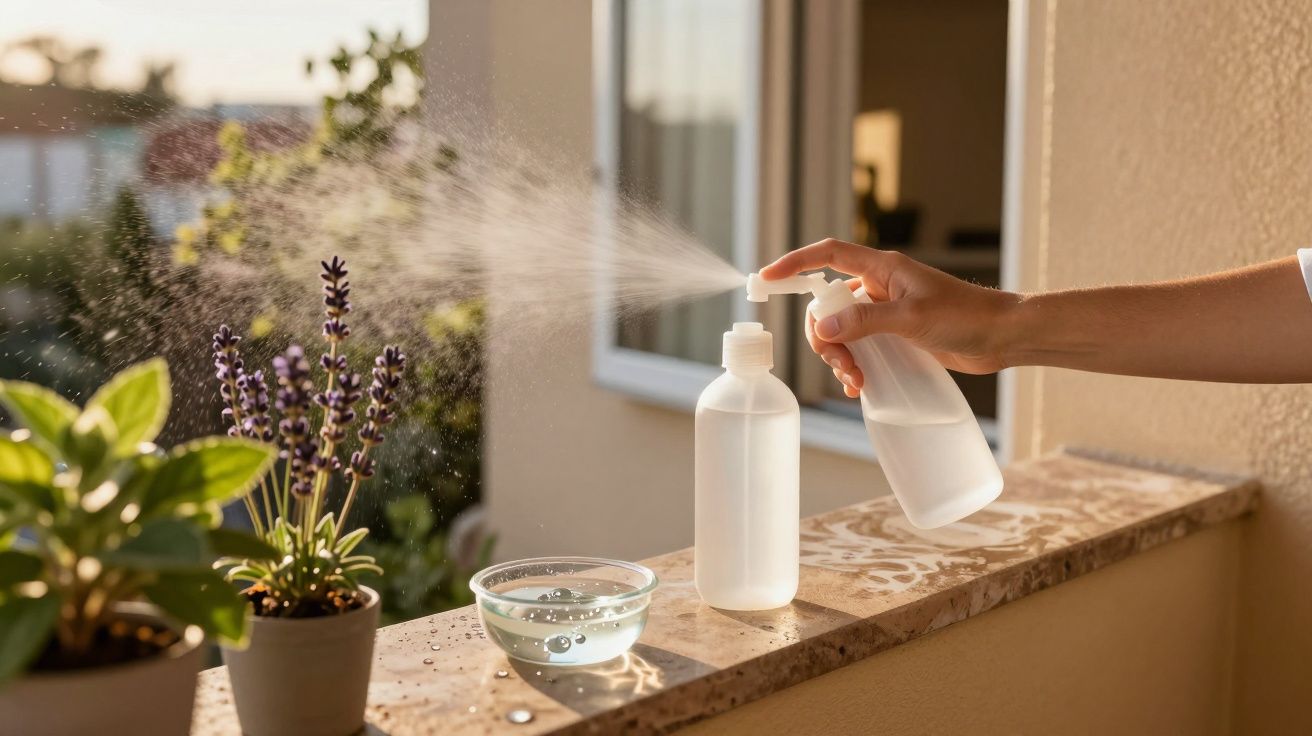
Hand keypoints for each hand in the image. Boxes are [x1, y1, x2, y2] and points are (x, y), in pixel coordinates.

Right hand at [760, 239, 1021, 397]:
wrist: (1003, 337)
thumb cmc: (966, 316)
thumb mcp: (911, 318)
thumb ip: (864, 321)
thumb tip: (821, 329)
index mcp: (882, 269)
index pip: (828, 255)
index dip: (795, 263)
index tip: (767, 278)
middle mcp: (879, 286)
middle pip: (827, 304)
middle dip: (825, 337)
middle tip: (841, 364)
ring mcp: (886, 311)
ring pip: (842, 330)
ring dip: (840, 357)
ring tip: (857, 381)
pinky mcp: (896, 334)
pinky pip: (861, 347)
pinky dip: (855, 366)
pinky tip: (861, 387)